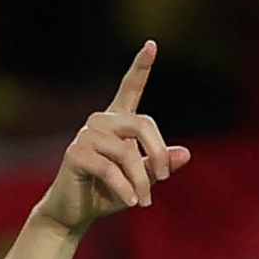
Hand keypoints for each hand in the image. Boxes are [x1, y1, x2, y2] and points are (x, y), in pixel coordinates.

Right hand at [36, 40, 190, 233]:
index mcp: (116, 122)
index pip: (130, 89)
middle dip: (158, 154)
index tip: (151, 45)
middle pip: (142, 124)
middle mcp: (101, 122)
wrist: (73, 213)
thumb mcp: (139, 180)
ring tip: (142, 201)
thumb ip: (159, 166)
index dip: (140, 67)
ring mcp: (86, 135)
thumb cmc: (106, 194)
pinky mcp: (76, 153)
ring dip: (140, 181)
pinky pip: (109, 168)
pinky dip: (124, 187)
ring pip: (127, 152)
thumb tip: (186, 153)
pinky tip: (130, 201)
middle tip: (163, 179)